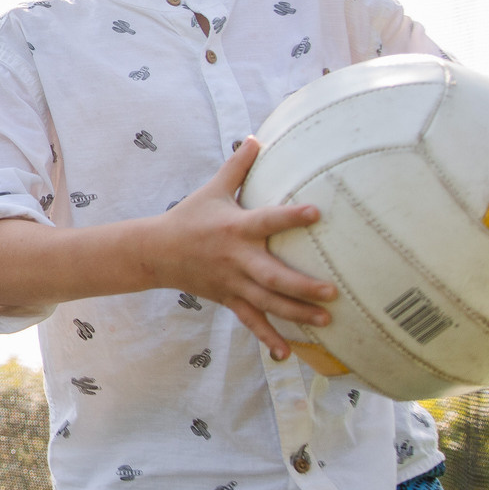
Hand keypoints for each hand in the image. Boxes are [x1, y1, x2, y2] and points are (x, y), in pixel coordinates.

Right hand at [148, 138, 336, 359]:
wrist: (156, 252)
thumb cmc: (190, 217)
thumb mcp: (212, 189)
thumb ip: (238, 166)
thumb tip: (257, 136)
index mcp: (235, 229)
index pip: (267, 221)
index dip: (290, 217)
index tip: (317, 213)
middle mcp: (236, 259)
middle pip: (272, 276)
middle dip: (301, 285)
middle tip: (332, 290)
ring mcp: (233, 283)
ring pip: (267, 302)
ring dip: (296, 313)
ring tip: (326, 320)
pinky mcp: (229, 299)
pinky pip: (251, 321)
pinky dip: (268, 338)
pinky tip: (288, 353)